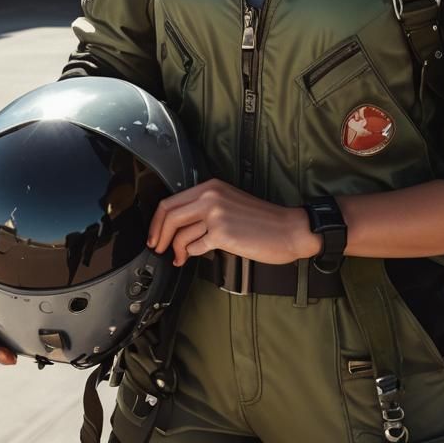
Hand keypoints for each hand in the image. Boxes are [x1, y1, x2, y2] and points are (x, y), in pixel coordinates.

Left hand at [146, 179, 318, 266]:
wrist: (289, 229)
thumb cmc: (262, 220)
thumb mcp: (229, 202)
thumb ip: (204, 207)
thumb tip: (179, 225)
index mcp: (210, 186)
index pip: (171, 200)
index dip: (157, 220)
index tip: (154, 233)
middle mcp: (210, 196)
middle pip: (169, 215)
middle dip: (158, 234)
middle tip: (156, 247)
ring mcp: (215, 214)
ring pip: (180, 233)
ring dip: (175, 249)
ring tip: (179, 258)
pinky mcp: (222, 234)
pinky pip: (194, 246)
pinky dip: (190, 254)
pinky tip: (191, 257)